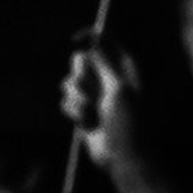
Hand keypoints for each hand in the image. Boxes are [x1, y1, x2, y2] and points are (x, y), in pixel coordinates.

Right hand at [59, 44, 140, 170]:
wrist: (122, 155)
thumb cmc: (128, 122)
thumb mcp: (119, 89)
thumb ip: (104, 64)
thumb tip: (93, 42)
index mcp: (123, 67)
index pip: (104, 41)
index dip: (89, 36)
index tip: (76, 40)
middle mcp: (106, 77)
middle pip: (79, 62)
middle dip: (81, 78)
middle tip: (95, 94)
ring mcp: (93, 94)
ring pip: (68, 84)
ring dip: (78, 101)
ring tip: (94, 114)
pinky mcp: (81, 110)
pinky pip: (65, 103)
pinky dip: (75, 114)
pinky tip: (89, 124)